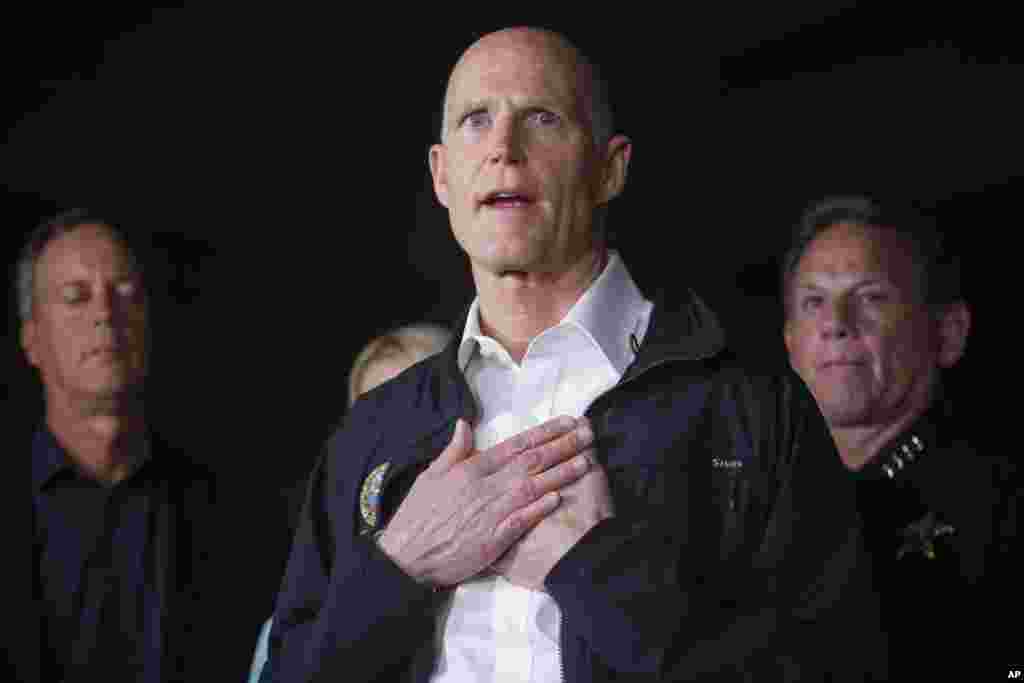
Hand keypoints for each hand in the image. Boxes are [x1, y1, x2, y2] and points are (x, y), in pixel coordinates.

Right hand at [377, 415, 593, 587]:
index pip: (515, 445)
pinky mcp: (493, 540)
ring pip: (533, 487)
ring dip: (561, 473)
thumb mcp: (430, 475)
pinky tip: (560, 497)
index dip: (544, 432)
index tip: (567, 422)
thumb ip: (453, 450)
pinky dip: (541, 508)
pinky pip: (522, 520)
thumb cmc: (418, 515)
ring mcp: (490, 513)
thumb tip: (464, 423)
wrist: (406, 556)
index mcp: (471, 469)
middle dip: (562, 446)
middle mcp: (485, 486)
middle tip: (587, 434)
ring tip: (586, 461)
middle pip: (531, 462)